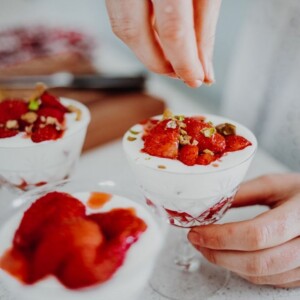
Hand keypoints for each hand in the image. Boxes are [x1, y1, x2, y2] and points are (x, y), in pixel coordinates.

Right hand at [105, 0, 221, 86]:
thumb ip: (204, 30)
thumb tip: (203, 70)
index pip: (172, 26)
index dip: (184, 60)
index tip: (195, 79)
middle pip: (134, 31)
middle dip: (158, 62)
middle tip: (179, 73)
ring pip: (123, 27)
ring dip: (148, 51)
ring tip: (171, 58)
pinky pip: (119, 16)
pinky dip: (140, 35)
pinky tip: (156, 38)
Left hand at [188, 173, 299, 287]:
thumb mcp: (274, 185)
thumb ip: (243, 193)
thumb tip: (210, 204)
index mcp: (299, 215)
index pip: (256, 235)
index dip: (221, 238)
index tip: (197, 231)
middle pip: (256, 262)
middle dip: (217, 254)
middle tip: (197, 240)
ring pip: (261, 275)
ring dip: (227, 263)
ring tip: (208, 247)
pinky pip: (268, 280)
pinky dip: (243, 270)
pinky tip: (230, 255)